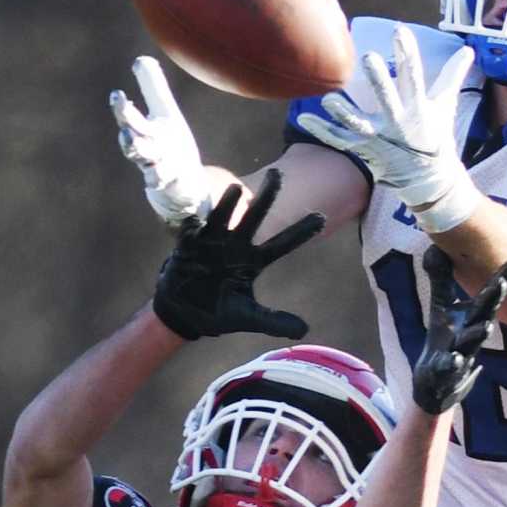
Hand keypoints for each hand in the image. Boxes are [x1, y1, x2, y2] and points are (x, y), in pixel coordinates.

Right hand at [109, 56, 215, 226]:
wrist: (181, 184)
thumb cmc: (170, 145)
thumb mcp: (165, 114)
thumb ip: (152, 88)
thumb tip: (140, 60)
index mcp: (145, 131)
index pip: (130, 119)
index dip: (122, 108)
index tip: (117, 95)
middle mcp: (148, 149)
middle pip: (132, 138)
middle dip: (127, 124)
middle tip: (120, 110)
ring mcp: (158, 167)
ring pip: (144, 159)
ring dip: (137, 149)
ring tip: (130, 139)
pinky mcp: (170, 183)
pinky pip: (161, 181)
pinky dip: (158, 178)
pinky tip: (157, 176)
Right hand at [152, 170, 324, 341]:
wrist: (184, 313)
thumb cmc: (217, 310)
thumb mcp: (248, 317)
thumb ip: (274, 321)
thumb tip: (304, 331)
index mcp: (253, 260)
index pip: (282, 243)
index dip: (300, 231)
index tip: (322, 217)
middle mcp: (235, 245)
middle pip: (254, 217)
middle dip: (266, 196)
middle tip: (278, 175)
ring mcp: (211, 242)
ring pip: (222, 218)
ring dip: (228, 204)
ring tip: (236, 189)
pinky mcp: (188, 248)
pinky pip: (190, 233)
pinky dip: (192, 226)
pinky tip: (194, 220)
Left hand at [297, 26, 476, 233]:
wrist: (429, 181)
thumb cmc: (436, 139)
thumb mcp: (446, 106)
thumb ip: (453, 76)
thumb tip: (469, 50)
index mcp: (419, 109)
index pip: (414, 77)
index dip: (408, 54)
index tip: (400, 31)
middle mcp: (399, 123)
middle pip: (387, 99)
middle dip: (379, 80)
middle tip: (368, 58)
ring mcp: (379, 139)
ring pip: (359, 124)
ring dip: (343, 112)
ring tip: (329, 97)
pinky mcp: (365, 151)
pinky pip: (339, 140)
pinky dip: (321, 130)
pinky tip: (303, 117)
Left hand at [412, 246, 506, 414]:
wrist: (437, 384)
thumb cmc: (445, 340)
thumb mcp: (442, 307)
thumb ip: (442, 278)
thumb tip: (439, 246)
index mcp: (472, 316)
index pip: (489, 294)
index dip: (502, 277)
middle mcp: (471, 333)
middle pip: (485, 314)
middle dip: (493, 298)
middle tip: (502, 282)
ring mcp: (461, 354)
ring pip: (472, 343)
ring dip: (479, 334)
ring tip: (487, 327)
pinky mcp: (446, 373)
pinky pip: (450, 368)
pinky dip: (452, 363)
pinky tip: (454, 358)